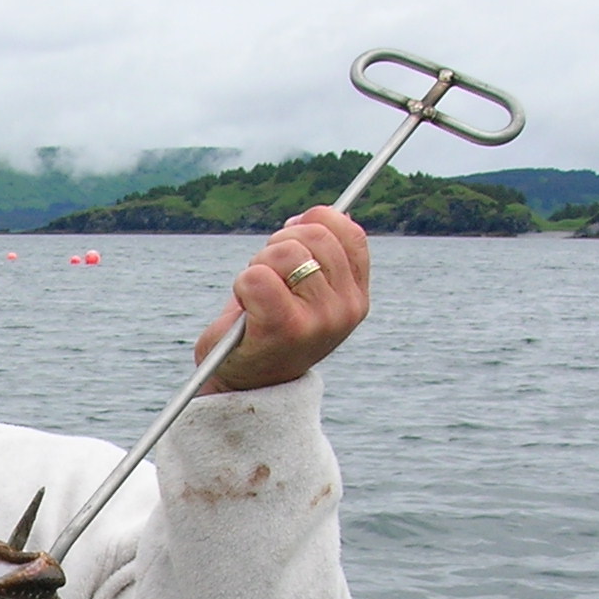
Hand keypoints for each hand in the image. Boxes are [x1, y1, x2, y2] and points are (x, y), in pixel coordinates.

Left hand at [194, 206, 370, 393]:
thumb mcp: (305, 292)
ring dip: (257, 265)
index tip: (290, 237)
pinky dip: (241, 285)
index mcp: (356, 298)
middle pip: (314, 236)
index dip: (316, 222)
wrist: (243, 385)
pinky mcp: (284, 328)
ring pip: (284, 253)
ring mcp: (319, 320)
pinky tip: (244, 308)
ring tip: (255, 296)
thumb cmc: (268, 331)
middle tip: (265, 274)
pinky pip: (256, 276)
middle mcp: (345, 310)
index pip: (350, 234)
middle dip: (279, 245)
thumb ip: (322, 255)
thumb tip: (331, 212)